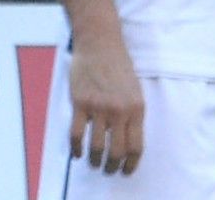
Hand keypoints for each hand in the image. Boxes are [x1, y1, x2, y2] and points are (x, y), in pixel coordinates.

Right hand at [66, 37, 143, 174]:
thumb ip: (133, 113)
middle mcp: (120, 111)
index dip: (131, 163)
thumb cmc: (119, 66)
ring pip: (97, 146)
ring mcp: (99, 108)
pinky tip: (78, 154)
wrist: (101, 45)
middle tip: (109, 170)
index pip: (136, 145)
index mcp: (137, 108)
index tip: (126, 170)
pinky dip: (77, 149)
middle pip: (116, 150)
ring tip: (95, 164)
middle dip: (112, 166)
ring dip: (95, 160)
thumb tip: (128, 139)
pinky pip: (77, 135)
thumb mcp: (135, 90)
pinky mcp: (81, 104)